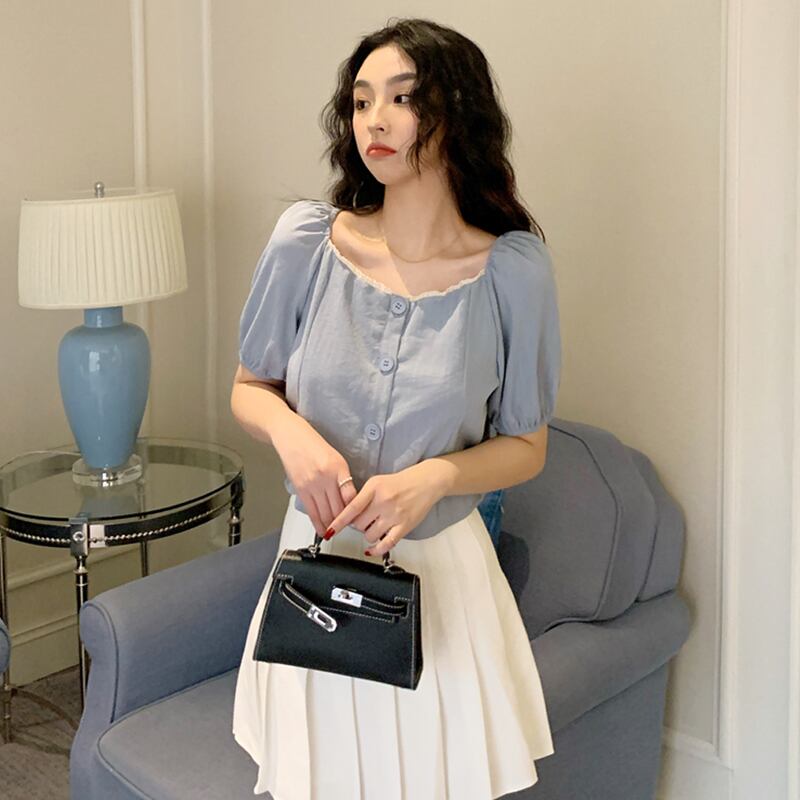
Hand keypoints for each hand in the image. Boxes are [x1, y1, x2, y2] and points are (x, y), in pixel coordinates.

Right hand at [271, 419, 357, 537]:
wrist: (292, 439)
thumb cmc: (315, 446)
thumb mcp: (337, 459)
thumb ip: (344, 479)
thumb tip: (350, 500)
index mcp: (338, 468)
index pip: (351, 496)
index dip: (355, 510)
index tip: (358, 516)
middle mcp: (326, 477)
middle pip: (339, 508)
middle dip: (345, 521)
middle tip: (349, 527)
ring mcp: (312, 485)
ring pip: (325, 513)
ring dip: (332, 525)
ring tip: (336, 530)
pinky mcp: (301, 490)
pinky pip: (312, 512)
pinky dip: (318, 524)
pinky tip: (323, 530)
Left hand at [324, 462, 444, 556]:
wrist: (426, 482)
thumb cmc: (401, 482)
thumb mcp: (377, 482)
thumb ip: (362, 497)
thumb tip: (349, 515)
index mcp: (374, 488)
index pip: (352, 508)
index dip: (339, 521)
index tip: (330, 530)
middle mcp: (384, 501)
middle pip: (359, 524)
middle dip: (357, 526)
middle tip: (363, 521)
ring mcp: (395, 515)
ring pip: (370, 535)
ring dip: (368, 535)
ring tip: (374, 527)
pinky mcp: (404, 526)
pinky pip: (386, 544)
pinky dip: (377, 550)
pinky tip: (372, 550)